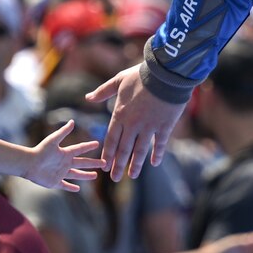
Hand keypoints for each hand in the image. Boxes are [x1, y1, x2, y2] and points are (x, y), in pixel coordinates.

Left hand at [21, 122, 102, 192]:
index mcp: (65, 153)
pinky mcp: (55, 182)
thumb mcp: (53, 140)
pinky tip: (77, 189)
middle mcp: (64, 163)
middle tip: (104, 163)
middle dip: (93, 163)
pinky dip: (71, 187)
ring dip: (85, 175)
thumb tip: (72, 121)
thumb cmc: (40, 151)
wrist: (28, 164)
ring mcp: (60, 173)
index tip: (98, 143)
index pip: (80, 149)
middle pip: (82, 163)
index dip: (88, 146)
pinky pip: (65, 185)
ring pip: (76, 175)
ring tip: (95, 175)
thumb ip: (63, 132)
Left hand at [89, 64, 186, 180]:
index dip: (108, 154)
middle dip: (118, 165)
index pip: (111, 139)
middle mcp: (133, 124)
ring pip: (140, 150)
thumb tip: (88, 97)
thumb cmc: (140, 75)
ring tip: (132, 176)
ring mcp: (149, 126)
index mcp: (120, 114)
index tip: (104, 166)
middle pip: (124, 149)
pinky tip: (155, 163)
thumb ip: (103, 91)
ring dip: (135, 164)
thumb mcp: (118, 80)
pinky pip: (159, 144)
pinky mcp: (164, 126)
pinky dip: (157, 154)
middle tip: (115, 178)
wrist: (165, 73)